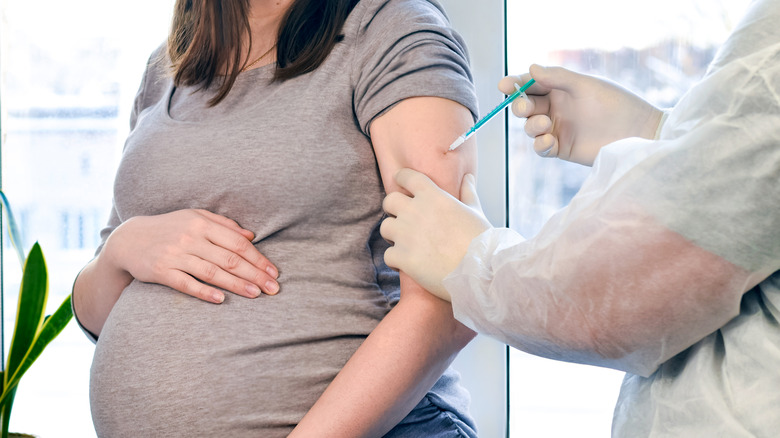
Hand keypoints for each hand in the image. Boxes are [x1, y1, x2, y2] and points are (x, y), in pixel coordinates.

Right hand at [102, 209, 278, 302]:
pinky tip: (220, 299)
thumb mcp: (195, 218)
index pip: (237, 242)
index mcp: (202, 223)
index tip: (274, 272)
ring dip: (236, 285)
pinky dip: (203, 291)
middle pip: (229, 258)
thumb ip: (224, 225)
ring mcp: (175, 255)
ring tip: (255, 295)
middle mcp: (190, 238)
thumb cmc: (170, 228)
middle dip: (254, 274)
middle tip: (273, 288)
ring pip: (211, 271)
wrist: (128, 239)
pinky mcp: (160, 271)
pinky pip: (185, 283)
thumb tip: (251, 235)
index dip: (258, 258)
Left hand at [380, 169, 490, 300]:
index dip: (402, 179)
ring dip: (393, 235)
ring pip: (385, 227)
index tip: (403, 185)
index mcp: (432, 196)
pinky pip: (388, 255)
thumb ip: (468, 192)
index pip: (406, 177)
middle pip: (389, 201)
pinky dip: (396, 260)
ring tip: (406, 244)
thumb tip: (468, 178)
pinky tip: (407, 264)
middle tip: (403, 220)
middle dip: (393, 210)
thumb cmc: (481, 240)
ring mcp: (406, 234)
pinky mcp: (402, 257)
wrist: (480, 270)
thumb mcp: (475, 211)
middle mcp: (415, 211)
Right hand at [502, 64, 663, 165]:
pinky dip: (540, 144)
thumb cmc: (615, 104)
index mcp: (560, 89)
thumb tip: (530, 68)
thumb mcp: (585, 86)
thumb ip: (557, 77)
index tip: (504, 85)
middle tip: (524, 107)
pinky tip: (549, 140)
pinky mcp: (562, 149)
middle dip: (519, 105)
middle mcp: (556, 108)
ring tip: (545, 124)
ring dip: (531, 125)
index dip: (515, 84)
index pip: (530, 85)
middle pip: (525, 106)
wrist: (637, 133)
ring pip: (530, 128)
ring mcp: (557, 129)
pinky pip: (541, 148)